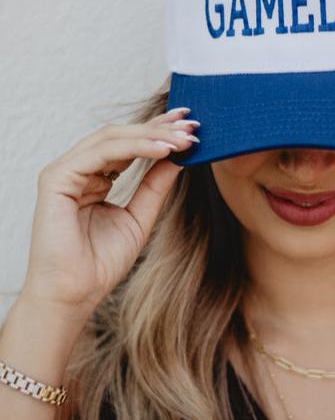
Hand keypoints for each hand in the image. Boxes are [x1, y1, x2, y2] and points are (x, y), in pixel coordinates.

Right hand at [19, 107, 198, 323]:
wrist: (75, 294)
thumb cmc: (100, 263)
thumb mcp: (139, 217)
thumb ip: (155, 186)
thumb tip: (178, 157)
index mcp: (93, 177)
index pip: (128, 144)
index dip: (158, 131)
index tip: (190, 126)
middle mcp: (77, 169)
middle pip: (120, 135)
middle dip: (158, 127)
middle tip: (192, 125)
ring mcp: (64, 172)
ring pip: (111, 138)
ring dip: (151, 135)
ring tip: (182, 139)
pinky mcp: (56, 178)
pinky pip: (100, 153)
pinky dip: (134, 148)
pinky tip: (162, 151)